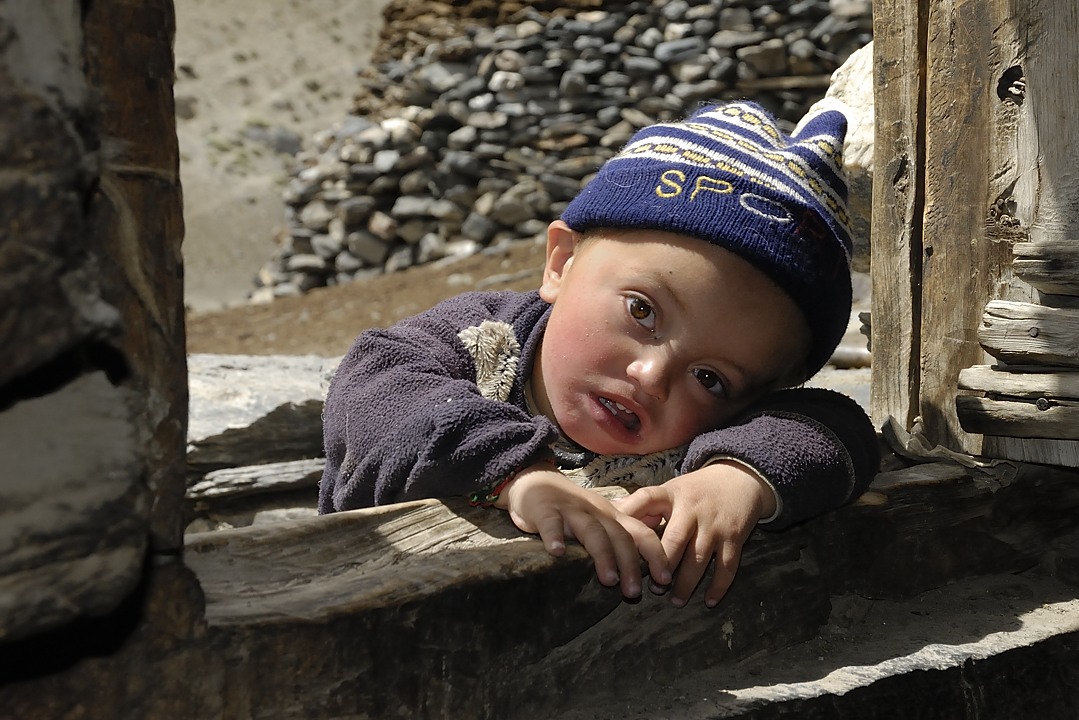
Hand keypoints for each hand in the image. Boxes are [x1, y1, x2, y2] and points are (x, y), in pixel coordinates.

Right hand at [496, 464, 670, 598]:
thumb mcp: (599, 520)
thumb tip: (643, 573)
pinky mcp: (545, 510)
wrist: (534, 480)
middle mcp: (597, 512)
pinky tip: (558, 552)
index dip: (656, 555)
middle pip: (620, 536)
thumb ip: (617, 540)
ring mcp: (571, 510)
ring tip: (609, 579)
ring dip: (603, 555)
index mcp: (612, 516)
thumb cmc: (571, 509)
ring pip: (592, 531)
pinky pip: (551, 523)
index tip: (665, 580)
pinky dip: (555, 536)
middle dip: (630, 564)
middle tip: (634, 592)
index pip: (641, 533)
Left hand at [614, 461, 775, 607]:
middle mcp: (692, 510)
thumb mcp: (670, 490)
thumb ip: (643, 505)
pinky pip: (727, 566)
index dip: (630, 515)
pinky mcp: (734, 537)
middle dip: (662, 565)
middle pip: (674, 539)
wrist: (739, 479)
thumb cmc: (696, 490)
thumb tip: (610, 513)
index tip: (619, 541)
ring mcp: (714, 525)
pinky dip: (718, 586)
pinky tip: (709, 601)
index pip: (646, 499)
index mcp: (671, 495)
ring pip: (699, 558)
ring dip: (686, 582)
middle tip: (652, 588)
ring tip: (674, 600)